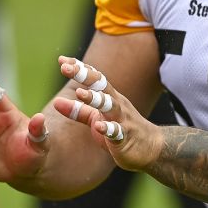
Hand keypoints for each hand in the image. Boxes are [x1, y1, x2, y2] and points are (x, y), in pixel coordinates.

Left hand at [51, 56, 162, 171]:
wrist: (151, 148)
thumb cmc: (122, 130)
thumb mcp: (96, 119)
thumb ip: (77, 111)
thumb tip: (55, 102)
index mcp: (109, 97)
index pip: (94, 77)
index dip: (79, 68)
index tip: (62, 59)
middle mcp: (116, 104)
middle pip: (100, 85)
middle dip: (83, 75)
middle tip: (65, 68)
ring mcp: (122, 119)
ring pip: (109, 105)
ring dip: (95, 98)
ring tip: (79, 92)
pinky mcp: (125, 137)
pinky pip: (117, 131)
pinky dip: (108, 128)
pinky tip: (98, 126)